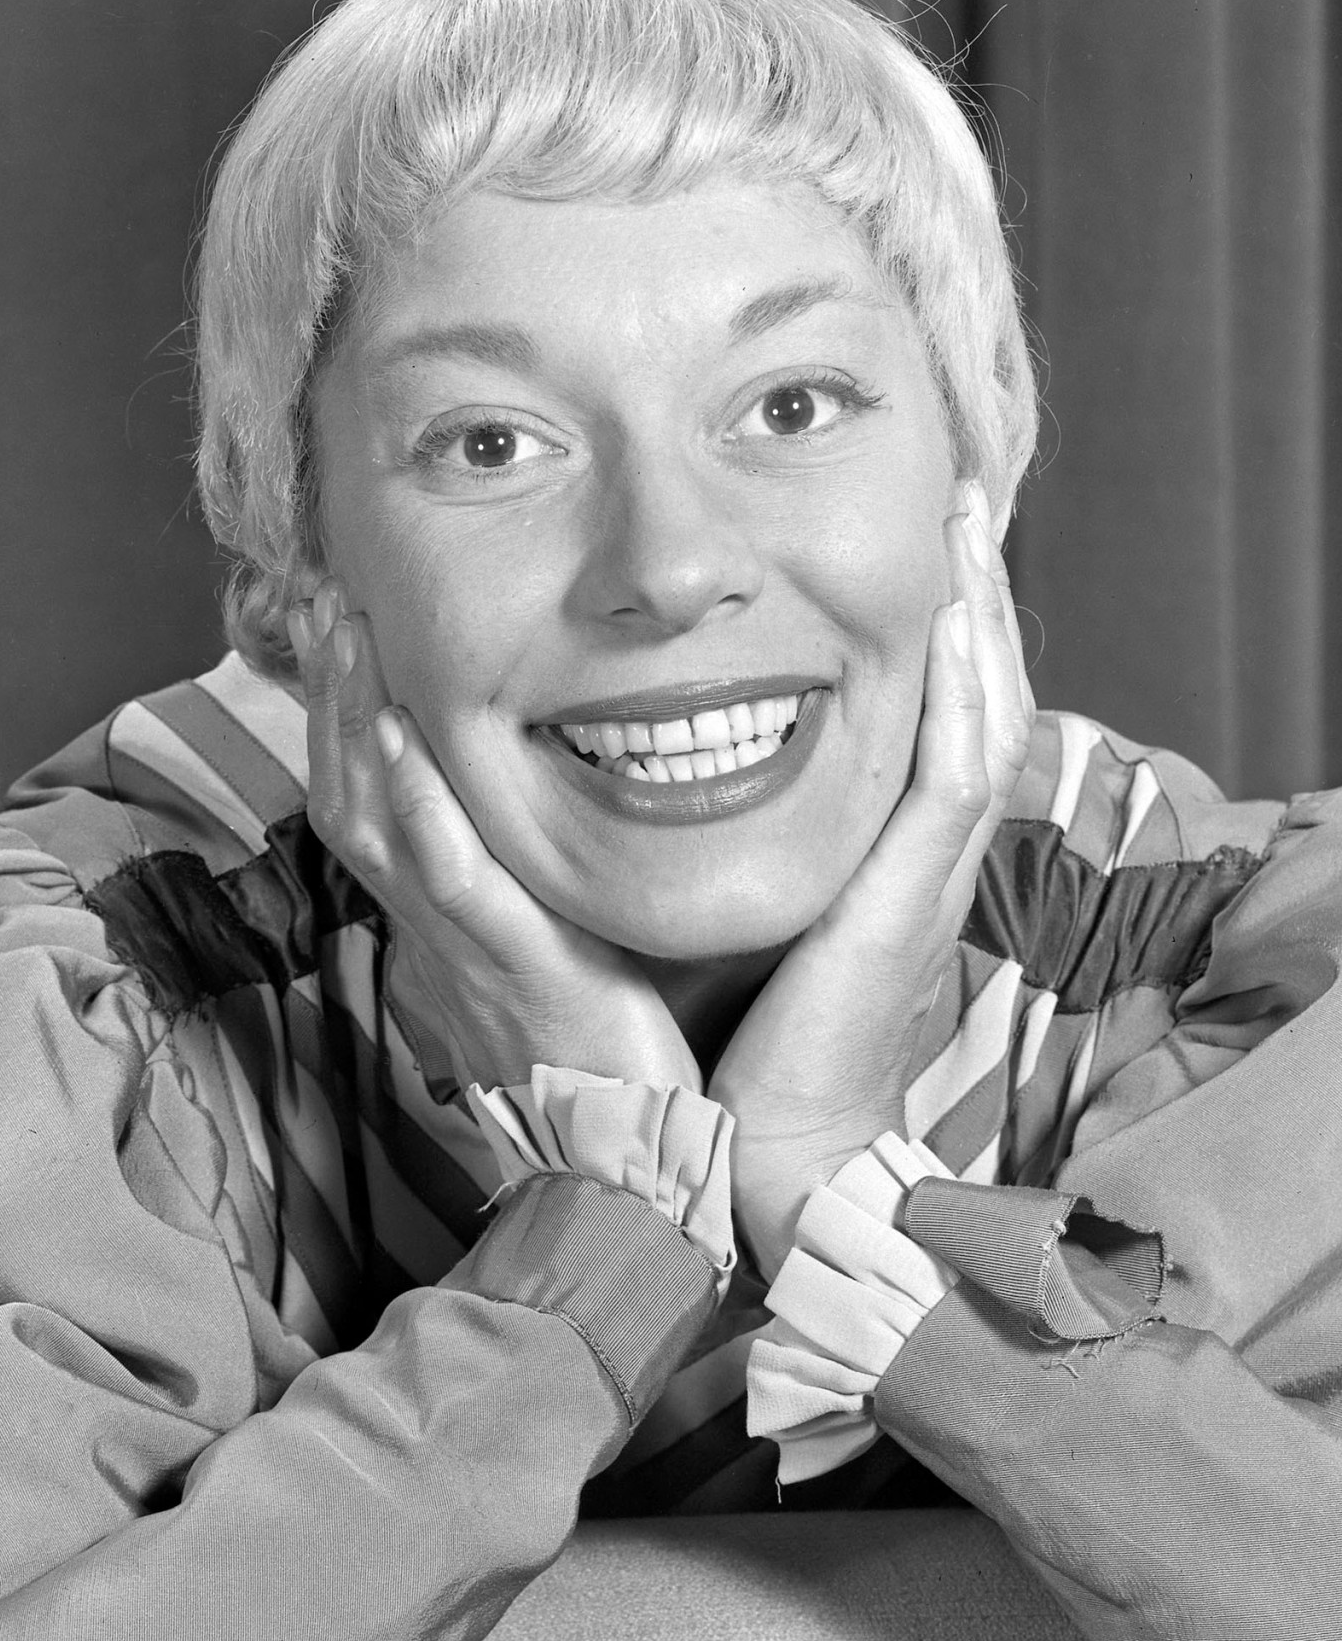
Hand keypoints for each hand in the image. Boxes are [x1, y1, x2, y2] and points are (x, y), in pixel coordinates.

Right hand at [289, 583, 699, 1095]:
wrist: (619, 1163)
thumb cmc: (602, 1055)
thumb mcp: (558, 945)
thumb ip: (536, 880)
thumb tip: (542, 813)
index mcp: (447, 915)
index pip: (372, 801)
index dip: (344, 715)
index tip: (343, 627)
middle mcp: (437, 924)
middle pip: (352, 793)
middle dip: (333, 692)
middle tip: (326, 599)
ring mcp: (467, 945)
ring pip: (381, 823)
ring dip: (356, 722)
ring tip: (349, 634)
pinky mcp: (516, 965)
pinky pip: (450, 880)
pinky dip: (419, 809)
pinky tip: (400, 744)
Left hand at [709, 484, 1034, 1280]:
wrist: (755, 1148)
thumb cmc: (734, 1040)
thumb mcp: (730, 905)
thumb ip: (719, 830)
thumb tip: (658, 752)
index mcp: (878, 849)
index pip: (923, 707)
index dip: (933, 619)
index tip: (917, 529)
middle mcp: (917, 852)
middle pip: (973, 694)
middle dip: (972, 589)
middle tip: (965, 492)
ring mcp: (925, 876)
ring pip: (983, 718)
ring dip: (982, 615)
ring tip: (972, 523)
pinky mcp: (911, 905)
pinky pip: (957, 783)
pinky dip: (964, 700)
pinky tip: (954, 627)